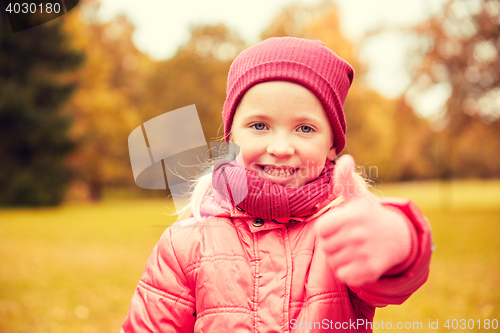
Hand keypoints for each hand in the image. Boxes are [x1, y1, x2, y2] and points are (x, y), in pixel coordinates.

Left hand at [316, 155, 410, 285]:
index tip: (338, 225)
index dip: (327, 229)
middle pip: (326, 247)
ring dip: (339, 258)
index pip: (321, 229)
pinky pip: (344, 276)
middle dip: (333, 244)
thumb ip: (345, 179)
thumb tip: (345, 159)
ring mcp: (367, 253)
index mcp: (353, 215)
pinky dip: (347, 272)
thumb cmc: (368, 214)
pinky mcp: (372, 271)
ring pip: (334, 263)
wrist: (398, 237)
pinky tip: (357, 261)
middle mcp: (361, 234)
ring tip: (353, 249)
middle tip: (347, 238)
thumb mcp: (357, 196)